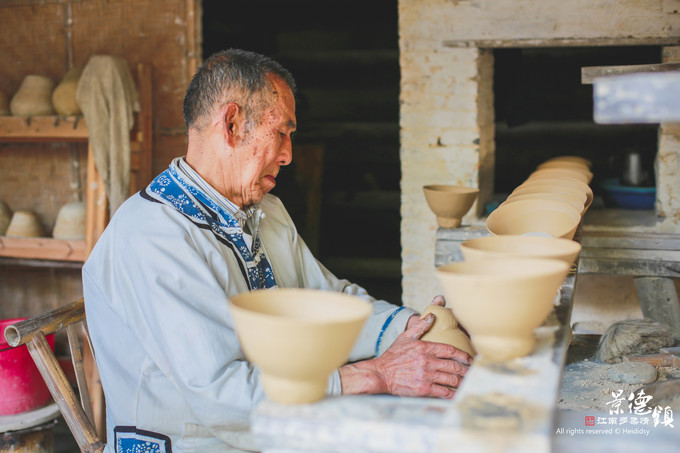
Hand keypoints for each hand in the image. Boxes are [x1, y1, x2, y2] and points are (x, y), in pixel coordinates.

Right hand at [339, 300, 471, 398]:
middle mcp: (427, 361)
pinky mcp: (423, 389)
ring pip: (451, 379)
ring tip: (468, 382)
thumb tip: (432, 315)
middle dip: (466, 370)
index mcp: (424, 348)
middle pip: (454, 366)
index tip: (469, 359)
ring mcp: (426, 376)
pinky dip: (452, 393)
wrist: (381, 374)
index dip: (463, 355)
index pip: (450, 350)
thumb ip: (419, 326)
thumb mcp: (405, 337)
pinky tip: (457, 393)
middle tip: (473, 372)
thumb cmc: (392, 356)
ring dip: (462, 382)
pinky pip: (443, 392)